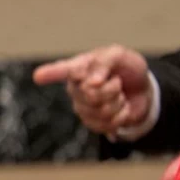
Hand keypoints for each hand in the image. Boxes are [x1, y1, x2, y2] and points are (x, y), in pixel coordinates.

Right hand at [33, 44, 151, 134]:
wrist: (141, 88)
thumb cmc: (125, 68)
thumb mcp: (120, 55)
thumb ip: (105, 62)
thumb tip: (91, 82)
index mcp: (78, 67)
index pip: (63, 70)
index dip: (51, 73)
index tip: (38, 76)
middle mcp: (75, 88)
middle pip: (91, 94)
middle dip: (112, 89)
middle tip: (116, 81)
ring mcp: (82, 107)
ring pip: (101, 110)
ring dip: (118, 102)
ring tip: (118, 94)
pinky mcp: (92, 123)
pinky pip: (108, 124)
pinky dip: (122, 115)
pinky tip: (119, 108)